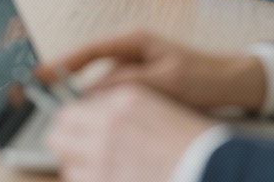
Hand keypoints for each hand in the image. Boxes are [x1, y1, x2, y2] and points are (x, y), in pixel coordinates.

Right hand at [38, 29, 267, 111]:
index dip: (61, 63)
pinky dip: (109, 103)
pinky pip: (115, 91)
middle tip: (53, 102)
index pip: (88, 50)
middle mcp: (129, 48)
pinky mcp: (139, 78)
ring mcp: (133, 63)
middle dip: (72, 84)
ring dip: (94, 99)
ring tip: (84, 115)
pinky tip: (108, 116)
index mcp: (133, 39)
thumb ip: (128, 84)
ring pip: (103, 83)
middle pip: (90, 67)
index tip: (40, 74)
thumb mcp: (165, 81)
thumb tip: (93, 91)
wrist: (233, 82)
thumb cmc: (204, 76)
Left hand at [47, 85, 210, 181]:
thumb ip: (123, 111)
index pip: (81, 102)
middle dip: (64, 134)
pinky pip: (73, 177)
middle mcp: (109, 121)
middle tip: (74, 147)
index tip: (77, 127)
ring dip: (72, 159)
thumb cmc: (194, 148)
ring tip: (92, 168)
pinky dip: (83, 177)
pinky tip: (101, 178)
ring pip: (62, 151)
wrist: (212, 170)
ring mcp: (103, 152)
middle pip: (61, 123)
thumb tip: (94, 116)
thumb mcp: (158, 113)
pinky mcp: (101, 179)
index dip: (76, 118)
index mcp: (126, 99)